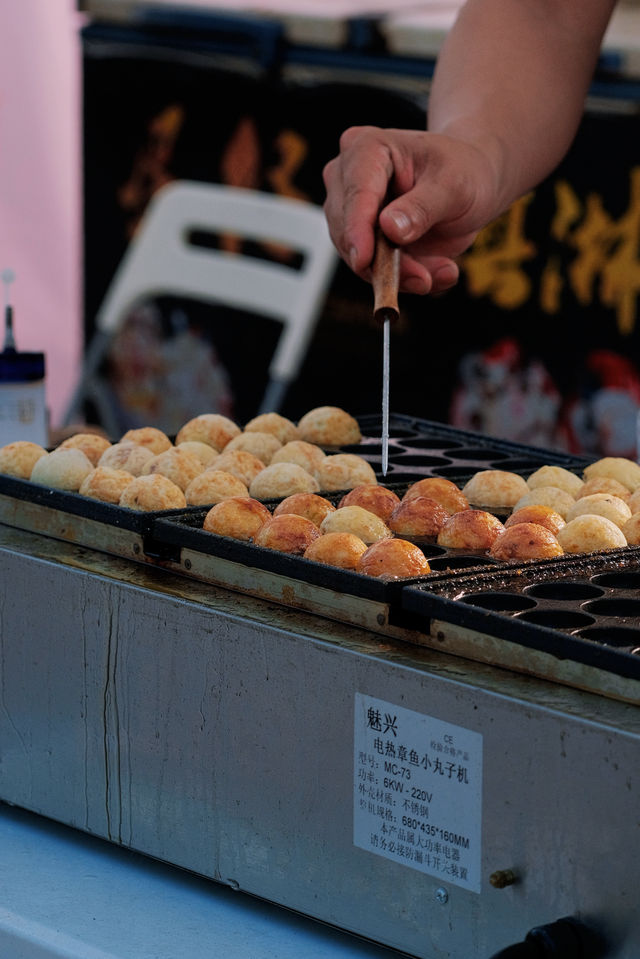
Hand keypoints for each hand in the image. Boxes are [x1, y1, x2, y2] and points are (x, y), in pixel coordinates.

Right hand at [322, 125, 499, 294]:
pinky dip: (403, 279)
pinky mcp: (361, 239)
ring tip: (440, 271)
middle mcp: (348, 177)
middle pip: (349, 231)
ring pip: (358, 256)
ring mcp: (350, 211)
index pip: (356, 193)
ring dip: (399, 275)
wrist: (472, 184)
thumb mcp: (454, 186)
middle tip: (425, 279)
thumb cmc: (464, 171)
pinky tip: (433, 272)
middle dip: (385, 262)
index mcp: (368, 148)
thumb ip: (423, 207)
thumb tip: (390, 229)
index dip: (357, 230)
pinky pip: (372, 270)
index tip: (364, 261)